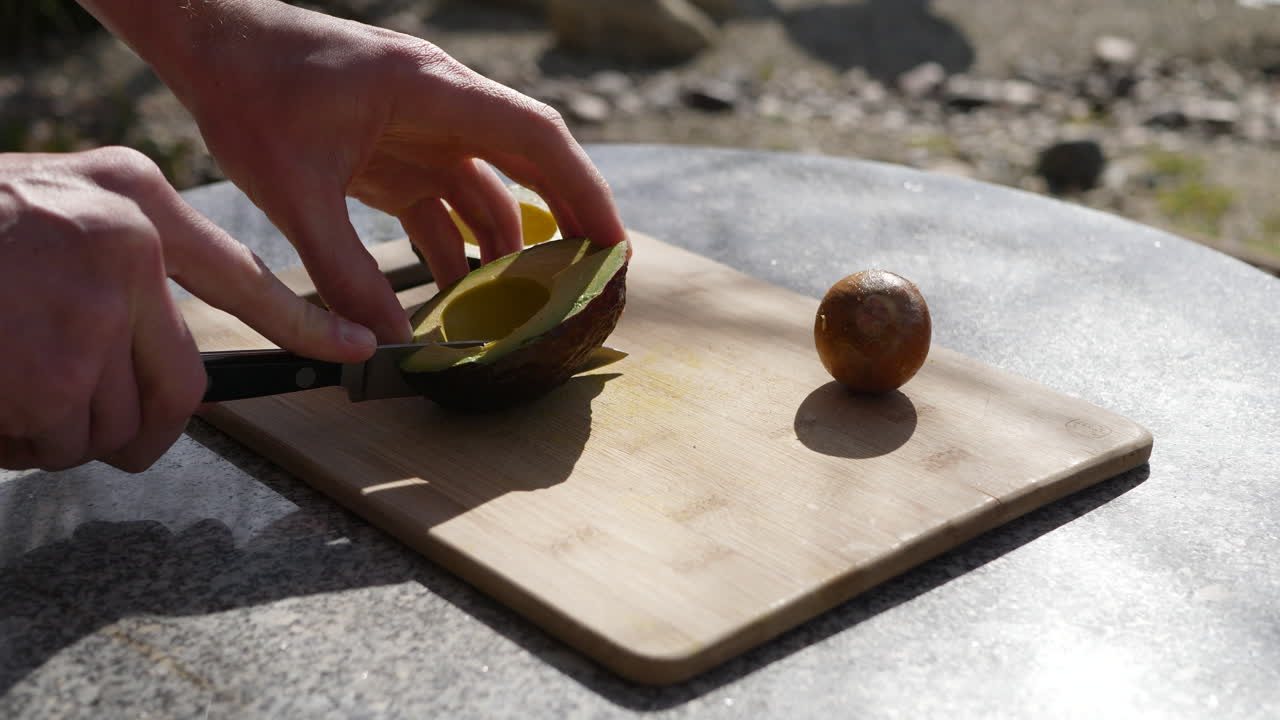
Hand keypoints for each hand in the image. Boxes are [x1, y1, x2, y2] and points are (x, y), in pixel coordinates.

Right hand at [0, 148, 375, 471]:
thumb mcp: (51, 210)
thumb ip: (117, 265)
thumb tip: (165, 356)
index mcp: (133, 197)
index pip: (244, 274)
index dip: (303, 320)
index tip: (355, 348)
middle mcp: (130, 246)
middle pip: (183, 387)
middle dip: (136, 428)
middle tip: (76, 418)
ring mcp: (95, 307)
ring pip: (116, 422)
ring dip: (59, 429)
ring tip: (3, 380)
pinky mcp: (54, 366)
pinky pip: (59, 440)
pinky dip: (19, 439)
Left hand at [116, 1, 627, 341]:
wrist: (210, 44)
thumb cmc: (248, 91)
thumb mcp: (292, 190)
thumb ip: (343, 271)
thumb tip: (386, 341)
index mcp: (431, 91)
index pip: (534, 137)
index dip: (584, 190)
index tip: (611, 241)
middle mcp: (439, 104)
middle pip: (528, 160)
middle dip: (565, 217)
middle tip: (593, 275)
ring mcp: (419, 126)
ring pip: (487, 186)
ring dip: (503, 242)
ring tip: (521, 300)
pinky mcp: (393, 147)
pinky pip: (443, 200)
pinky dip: (454, 242)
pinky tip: (454, 289)